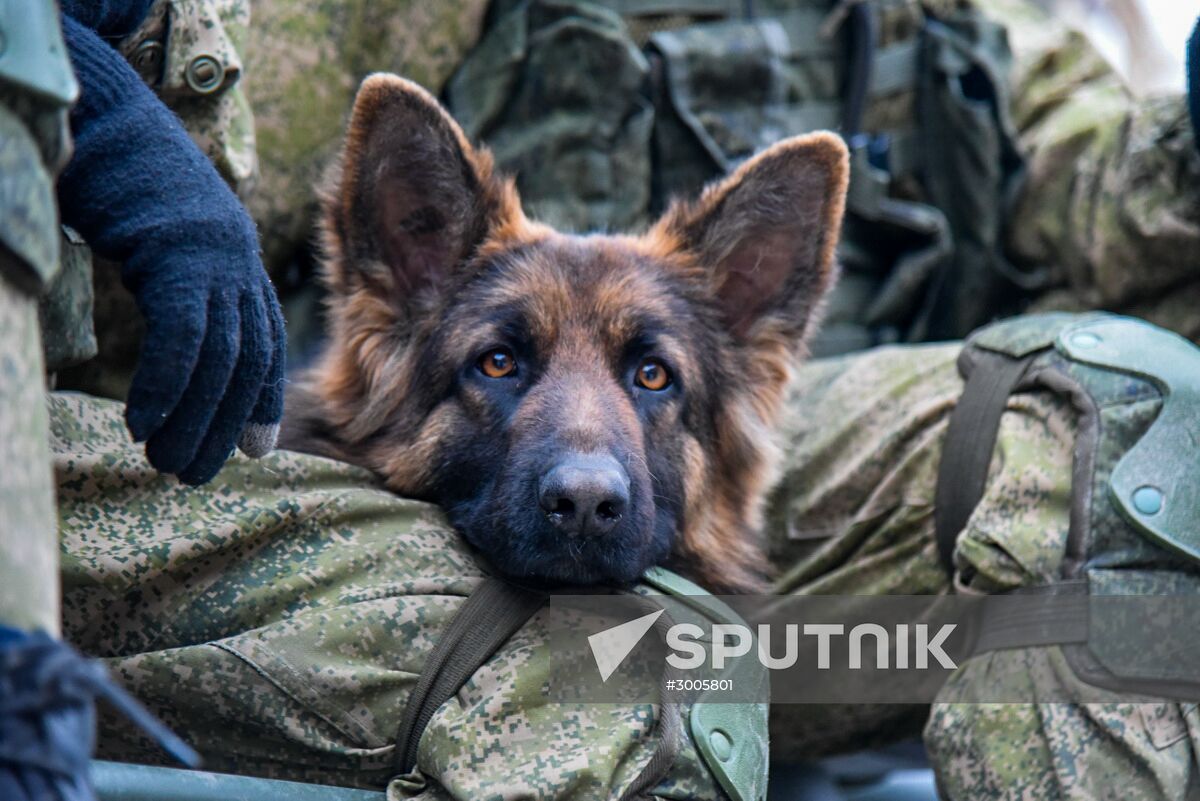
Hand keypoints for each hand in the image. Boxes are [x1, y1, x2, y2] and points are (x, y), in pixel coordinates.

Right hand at [58, 14, 285, 484]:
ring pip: (218, 357)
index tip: (256, 449)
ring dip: (193, 419)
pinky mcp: (179, 252)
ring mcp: (214, 256)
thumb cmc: (127, 189)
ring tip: (166, 462)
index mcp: (240, 262)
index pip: (263, 345)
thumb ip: (189, 291)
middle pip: (246, 361)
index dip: (261, 400)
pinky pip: (182, 334)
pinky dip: (167, 385)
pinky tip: (145, 424)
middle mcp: (240, 261)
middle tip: (192, 474)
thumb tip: (183, 351)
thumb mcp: (172, 244)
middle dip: (224, 424)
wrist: (107, 120)